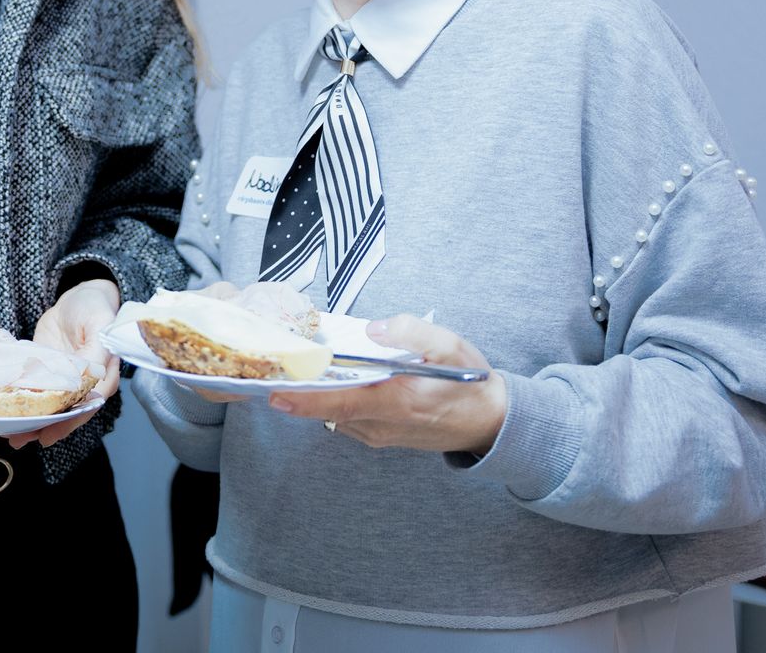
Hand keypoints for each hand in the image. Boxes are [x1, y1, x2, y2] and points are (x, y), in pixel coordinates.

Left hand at [11, 277, 120, 448]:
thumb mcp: (100, 323)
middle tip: (17, 437)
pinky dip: (19, 398)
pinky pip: (33, 389)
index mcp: (102, 376)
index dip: (66, 422)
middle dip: (40, 427)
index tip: (47, 435)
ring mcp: (63, 380)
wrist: (78, 296)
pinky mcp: (46, 373)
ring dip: (27, 419)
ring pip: (46, 406)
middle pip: (63, 413)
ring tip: (6, 431)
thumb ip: (97, 350)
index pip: (86, 406)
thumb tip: (90, 377)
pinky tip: (2, 406)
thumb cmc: (94, 308)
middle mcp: (83, 384)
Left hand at [268, 315, 507, 455]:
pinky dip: (334, 400)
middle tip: (276, 368)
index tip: (277, 393)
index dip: (306, 400)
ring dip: (317, 394)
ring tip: (300, 368)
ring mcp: (380, 434)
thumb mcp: (451, 347)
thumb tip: (373, 328)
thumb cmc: (469, 383)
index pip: (342, 403)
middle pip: (330, 408)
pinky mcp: (380, 436)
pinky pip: (347, 418)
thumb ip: (412, 332)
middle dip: (301, 390)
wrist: (489, 422)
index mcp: (398, 401)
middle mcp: (383, 425)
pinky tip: (332, 379)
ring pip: (335, 413)